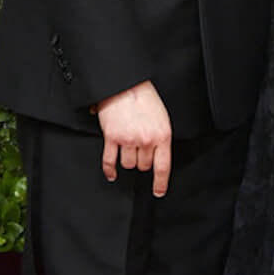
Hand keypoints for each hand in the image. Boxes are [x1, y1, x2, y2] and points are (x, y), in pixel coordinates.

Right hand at [94, 80, 171, 196]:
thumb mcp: (161, 116)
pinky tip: (112, 173)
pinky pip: (110, 162)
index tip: (158, 191)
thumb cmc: (144, 96)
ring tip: (127, 146)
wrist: (125, 83)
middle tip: (139, 147)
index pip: (163, 166)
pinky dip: (110, 170)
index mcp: (162, 134)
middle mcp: (146, 139)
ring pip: (128, 164)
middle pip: (143, 166)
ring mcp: (128, 139)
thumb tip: (157, 153)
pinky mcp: (112, 137)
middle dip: (142, 160)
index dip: (160, 182)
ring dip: (127, 159)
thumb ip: (160, 135)